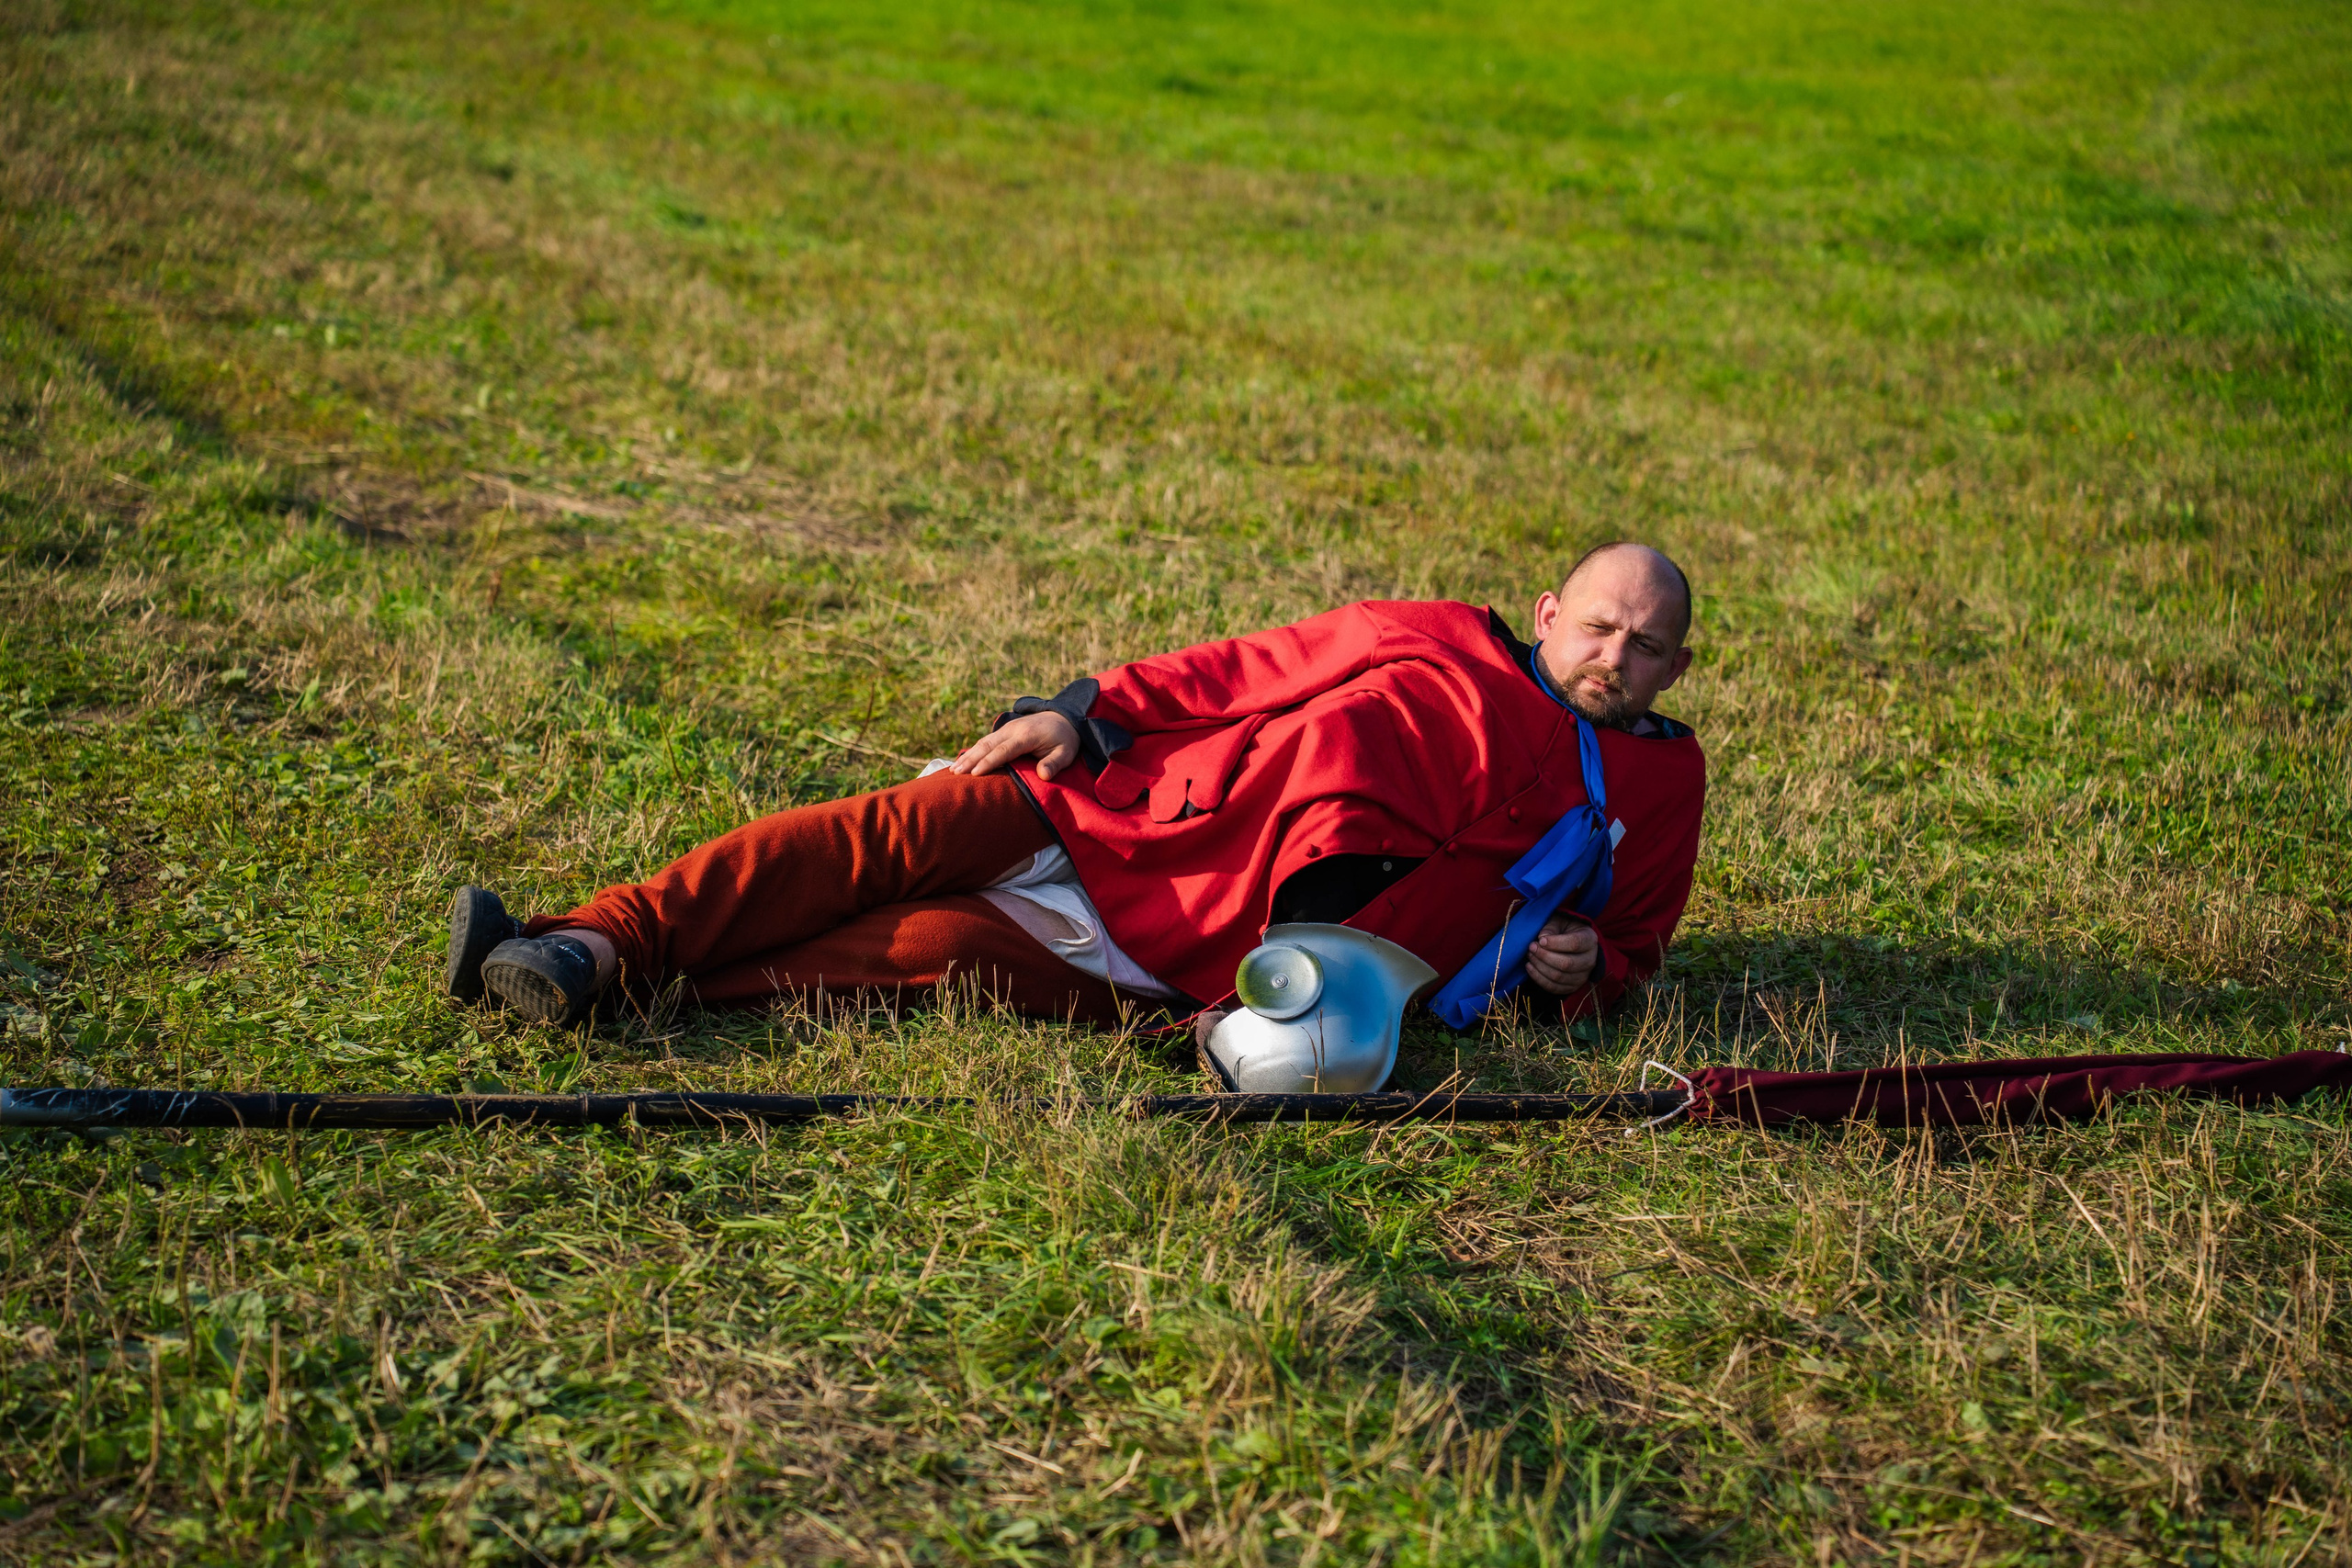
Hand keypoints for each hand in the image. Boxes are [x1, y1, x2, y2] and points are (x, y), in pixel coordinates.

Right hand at [948, 711, 1081, 779]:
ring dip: (968, 755)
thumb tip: (1043, 775)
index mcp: (1026, 735)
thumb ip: (1055, 763)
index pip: (1004, 750)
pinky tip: (962, 761)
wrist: (1064, 718)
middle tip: (955, 774)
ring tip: (953, 770)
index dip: (989, 762)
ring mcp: (1007, 728)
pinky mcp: (1004, 731)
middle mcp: (1013, 729)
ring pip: (983, 742)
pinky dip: (973, 751)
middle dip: (971, 759)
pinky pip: (985, 741)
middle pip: (987, 745)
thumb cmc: (1065, 740)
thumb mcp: (1066, 752)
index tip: (975, 774)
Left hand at [1525, 912, 1598, 995]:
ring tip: (1530, 955)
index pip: (1575, 944)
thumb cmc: (1564, 929)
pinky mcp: (1572, 987)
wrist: (1573, 943)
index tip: (1540, 940)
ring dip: (1539, 967)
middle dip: (1544, 956)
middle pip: (1567, 964)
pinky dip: (1539, 978)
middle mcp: (1590, 960)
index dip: (1555, 943)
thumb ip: (1551, 928)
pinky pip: (1554, 988)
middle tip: (1531, 947)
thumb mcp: (1559, 922)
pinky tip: (1530, 967)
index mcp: (1590, 940)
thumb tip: (1542, 939)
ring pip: (1559, 977)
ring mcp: (1583, 976)